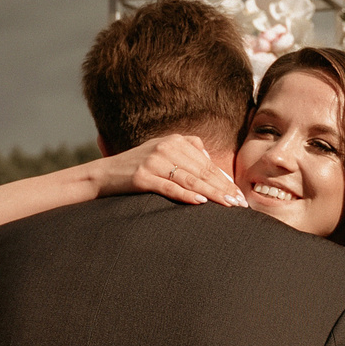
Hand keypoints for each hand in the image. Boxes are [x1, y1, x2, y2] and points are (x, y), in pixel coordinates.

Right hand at [92, 134, 245, 207]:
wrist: (104, 174)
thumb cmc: (137, 166)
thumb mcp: (161, 150)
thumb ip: (186, 149)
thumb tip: (209, 160)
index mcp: (175, 140)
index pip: (206, 163)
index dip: (224, 180)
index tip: (238, 194)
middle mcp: (166, 147)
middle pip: (202, 171)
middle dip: (223, 189)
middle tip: (240, 203)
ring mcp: (153, 161)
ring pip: (190, 179)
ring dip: (212, 193)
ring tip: (228, 205)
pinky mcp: (142, 177)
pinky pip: (169, 187)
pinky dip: (186, 195)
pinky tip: (201, 202)